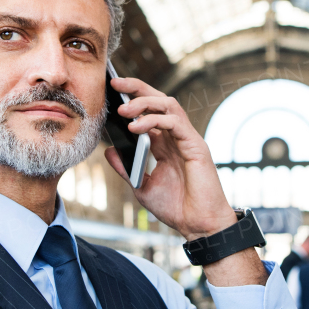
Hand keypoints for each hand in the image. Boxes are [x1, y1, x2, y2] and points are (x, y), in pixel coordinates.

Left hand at [104, 77, 236, 239]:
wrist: (199, 226)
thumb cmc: (176, 208)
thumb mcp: (142, 186)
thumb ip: (126, 168)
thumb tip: (109, 150)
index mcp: (165, 145)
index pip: (149, 112)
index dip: (132, 99)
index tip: (111, 91)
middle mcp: (176, 137)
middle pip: (158, 100)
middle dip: (137, 88)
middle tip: (115, 82)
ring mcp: (187, 139)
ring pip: (168, 105)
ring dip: (144, 103)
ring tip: (123, 110)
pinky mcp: (196, 145)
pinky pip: (175, 122)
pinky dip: (154, 120)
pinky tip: (137, 128)